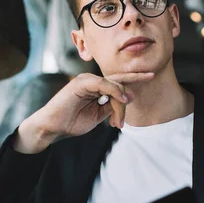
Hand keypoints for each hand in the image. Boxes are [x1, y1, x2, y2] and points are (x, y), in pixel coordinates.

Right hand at [15, 72, 154, 153]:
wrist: (53, 127)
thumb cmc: (72, 122)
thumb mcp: (99, 115)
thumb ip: (113, 105)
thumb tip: (130, 96)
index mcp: (97, 86)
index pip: (119, 80)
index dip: (135, 77)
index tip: (151, 75)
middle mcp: (93, 80)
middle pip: (119, 84)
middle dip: (125, 101)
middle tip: (121, 121)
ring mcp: (87, 79)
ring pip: (114, 85)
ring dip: (119, 105)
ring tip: (115, 122)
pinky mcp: (82, 83)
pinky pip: (104, 84)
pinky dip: (115, 91)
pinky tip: (121, 99)